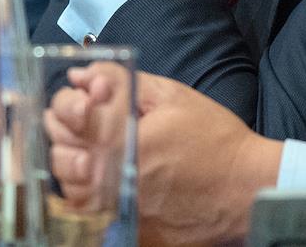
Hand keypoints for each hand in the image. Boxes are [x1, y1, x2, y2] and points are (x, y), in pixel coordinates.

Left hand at [45, 68, 281, 245]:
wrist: (246, 189)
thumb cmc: (213, 138)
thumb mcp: (171, 96)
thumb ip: (121, 80)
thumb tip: (80, 74)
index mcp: (122, 138)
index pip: (68, 116)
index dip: (70, 101)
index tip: (87, 99)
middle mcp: (113, 177)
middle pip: (59, 153)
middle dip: (66, 132)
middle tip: (88, 123)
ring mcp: (118, 209)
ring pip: (69, 189)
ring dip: (74, 166)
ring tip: (97, 153)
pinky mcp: (128, 231)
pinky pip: (90, 216)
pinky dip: (89, 197)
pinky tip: (107, 182)